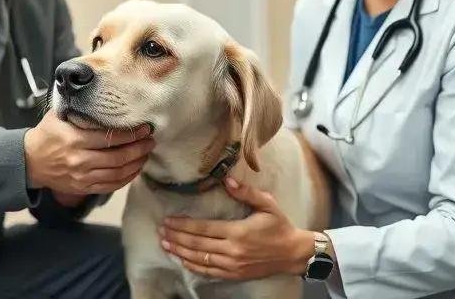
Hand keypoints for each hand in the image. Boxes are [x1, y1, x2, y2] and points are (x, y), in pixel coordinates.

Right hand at [24, 109, 153, 194]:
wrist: (30, 161)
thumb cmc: (47, 135)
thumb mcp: (59, 116)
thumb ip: (80, 108)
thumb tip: (102, 95)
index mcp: (75, 140)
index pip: (110, 138)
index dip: (131, 134)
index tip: (144, 128)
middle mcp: (80, 160)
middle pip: (118, 157)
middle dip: (139, 149)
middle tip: (150, 141)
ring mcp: (82, 177)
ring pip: (117, 173)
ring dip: (136, 164)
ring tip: (146, 154)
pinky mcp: (83, 188)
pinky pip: (110, 186)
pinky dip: (126, 179)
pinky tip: (135, 169)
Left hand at [159, 177, 313, 280]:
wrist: (293, 253)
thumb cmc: (280, 226)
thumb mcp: (266, 204)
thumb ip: (246, 192)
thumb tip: (227, 180)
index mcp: (238, 232)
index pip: (204, 229)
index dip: (184, 225)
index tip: (169, 220)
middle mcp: (233, 250)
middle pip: (197, 245)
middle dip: (176, 237)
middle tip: (160, 230)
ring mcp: (233, 265)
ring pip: (200, 259)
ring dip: (180, 252)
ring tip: (165, 244)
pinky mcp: (234, 274)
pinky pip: (209, 272)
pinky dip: (193, 266)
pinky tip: (182, 260)